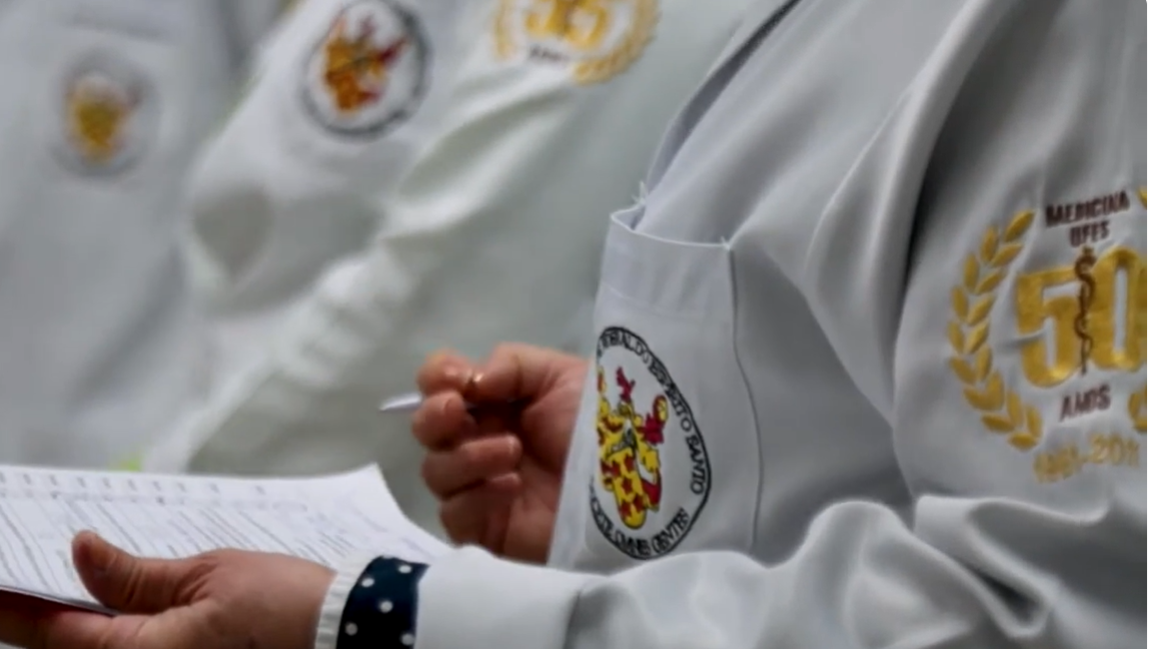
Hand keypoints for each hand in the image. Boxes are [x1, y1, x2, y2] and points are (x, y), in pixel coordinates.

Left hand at [0, 532, 334, 648]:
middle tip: (21, 575)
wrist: (342, 633)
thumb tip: (81, 551)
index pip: (50, 631)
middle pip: (69, 646)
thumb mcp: (206, 575)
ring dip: (76, 618)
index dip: (11, 604)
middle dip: (40, 611)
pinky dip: (112, 625)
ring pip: (99, 648)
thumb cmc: (282, 606)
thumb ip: (135, 574)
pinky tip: (110, 598)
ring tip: (60, 579)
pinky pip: (131, 648)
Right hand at [414, 343, 586, 562]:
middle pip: (426, 428)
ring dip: (466, 456)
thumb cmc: (604, 423)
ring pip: (435, 472)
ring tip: (512, 451)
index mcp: (496, 401)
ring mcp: (482, 486)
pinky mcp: (489, 528)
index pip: (440, 383)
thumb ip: (510, 364)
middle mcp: (482, 439)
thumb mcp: (562, 374)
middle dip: (434, 415)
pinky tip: (512, 486)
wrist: (636, 481)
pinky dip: (476, 496)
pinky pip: (454, 515)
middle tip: (459, 411)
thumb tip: (468, 383)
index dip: (436, 377)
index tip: (456, 379)